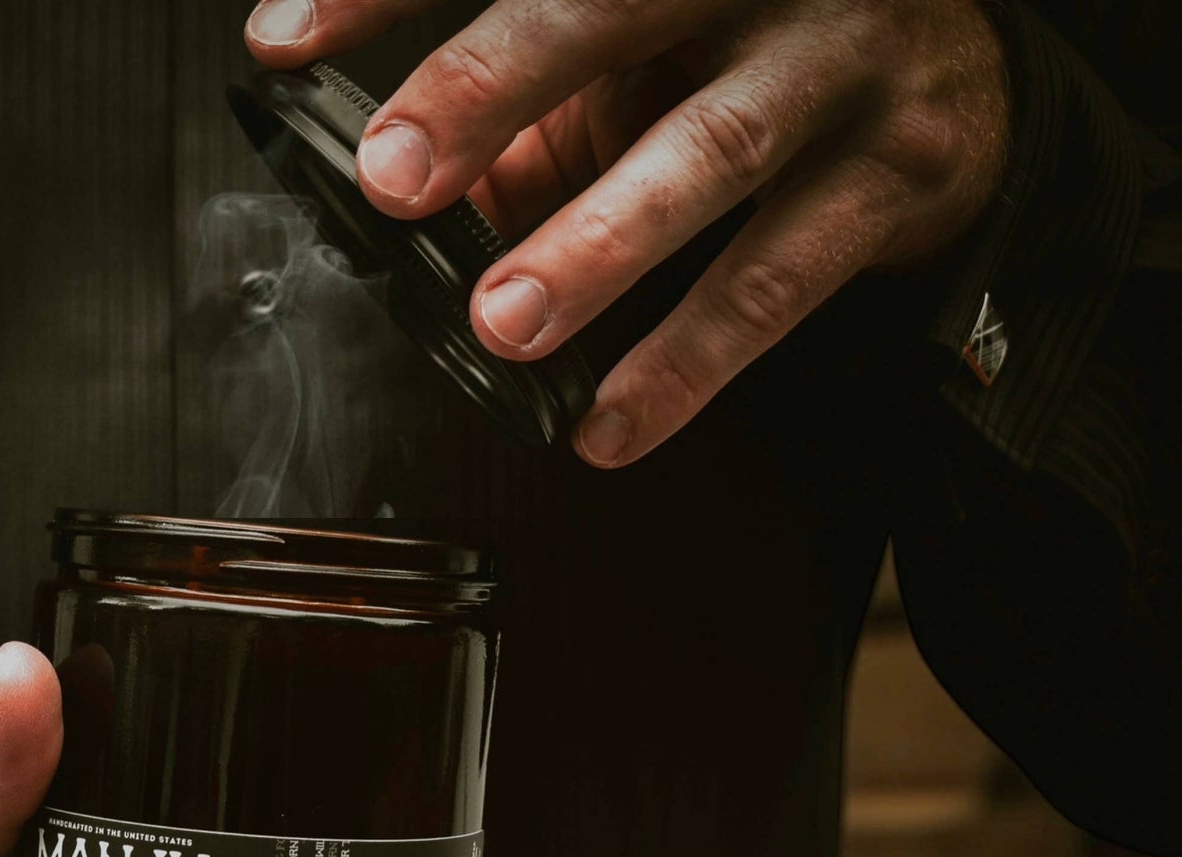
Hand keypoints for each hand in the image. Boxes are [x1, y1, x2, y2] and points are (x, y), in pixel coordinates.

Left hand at [245, 0, 1008, 466]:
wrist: (965, 75)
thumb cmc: (747, 56)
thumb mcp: (630, 59)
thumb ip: (523, 113)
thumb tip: (395, 195)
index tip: (280, 42)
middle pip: (610, 8)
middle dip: (489, 89)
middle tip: (393, 179)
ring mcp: (838, 63)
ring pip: (709, 155)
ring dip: (596, 247)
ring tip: (501, 326)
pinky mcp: (896, 173)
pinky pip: (781, 280)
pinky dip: (688, 362)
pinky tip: (607, 426)